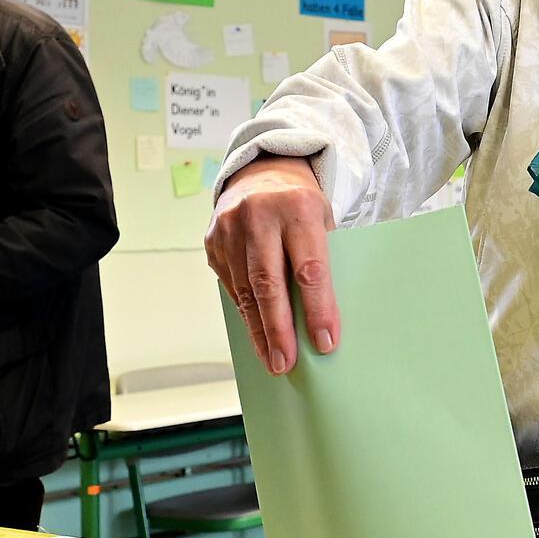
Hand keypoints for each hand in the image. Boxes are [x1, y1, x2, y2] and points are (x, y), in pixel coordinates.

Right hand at [205, 155, 337, 374]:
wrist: (262, 173)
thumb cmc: (302, 206)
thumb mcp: (323, 220)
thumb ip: (322, 260)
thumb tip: (323, 319)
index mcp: (298, 207)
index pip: (310, 268)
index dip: (317, 309)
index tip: (325, 342)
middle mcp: (260, 215)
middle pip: (269, 283)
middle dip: (279, 329)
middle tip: (287, 363)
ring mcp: (230, 227)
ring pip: (245, 290)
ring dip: (259, 330)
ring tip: (273, 359)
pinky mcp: (213, 241)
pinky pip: (230, 285)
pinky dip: (245, 314)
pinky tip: (257, 335)